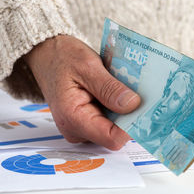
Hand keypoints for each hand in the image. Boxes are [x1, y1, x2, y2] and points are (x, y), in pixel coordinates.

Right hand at [24, 35, 140, 149]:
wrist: (47, 55)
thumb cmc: (63, 58)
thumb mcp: (88, 66)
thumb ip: (109, 88)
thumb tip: (133, 105)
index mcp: (73, 119)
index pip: (111, 138)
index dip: (132, 126)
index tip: (146, 108)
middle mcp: (77, 130)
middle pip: (115, 134)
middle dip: (131, 116)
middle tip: (143, 94)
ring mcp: (82, 127)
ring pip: (115, 127)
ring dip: (126, 111)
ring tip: (130, 89)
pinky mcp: (88, 121)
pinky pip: (110, 120)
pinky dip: (119, 107)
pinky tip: (122, 92)